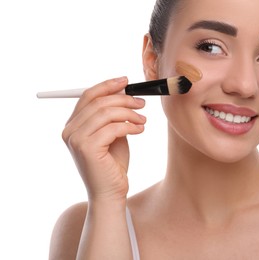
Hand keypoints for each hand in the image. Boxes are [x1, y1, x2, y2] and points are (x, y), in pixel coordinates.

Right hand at [62, 77, 145, 201]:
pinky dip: (130, 126)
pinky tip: (140, 130)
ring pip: (107, 112)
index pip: (88, 96)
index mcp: (73, 125)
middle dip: (124, 99)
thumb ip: (112, 115)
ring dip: (130, 113)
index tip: (126, 81)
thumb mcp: (112, 134)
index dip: (107, 85)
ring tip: (143, 121)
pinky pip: (114, 127)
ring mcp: (76, 139)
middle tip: (142, 104)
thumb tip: (123, 91)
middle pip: (98, 102)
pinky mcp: (87, 148)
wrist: (111, 192)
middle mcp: (70, 130)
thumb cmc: (113, 164)